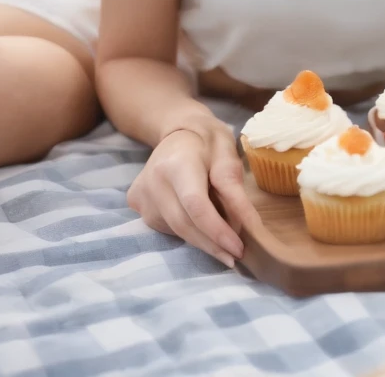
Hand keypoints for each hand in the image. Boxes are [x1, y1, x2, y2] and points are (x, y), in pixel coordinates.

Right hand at [127, 123, 260, 267]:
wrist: (177, 129)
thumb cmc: (208, 141)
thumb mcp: (228, 154)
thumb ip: (234, 188)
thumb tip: (248, 225)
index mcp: (176, 163)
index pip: (195, 205)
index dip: (217, 231)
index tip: (238, 248)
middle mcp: (152, 181)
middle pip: (184, 224)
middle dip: (212, 244)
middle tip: (236, 255)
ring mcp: (141, 194)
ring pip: (175, 230)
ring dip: (202, 240)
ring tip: (223, 237)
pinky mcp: (137, 204)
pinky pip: (166, 227)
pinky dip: (188, 231)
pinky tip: (201, 223)